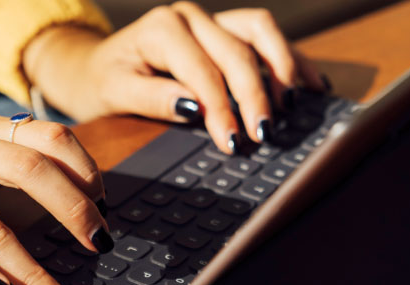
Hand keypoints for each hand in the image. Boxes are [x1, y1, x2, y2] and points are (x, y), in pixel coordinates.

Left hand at [23, 2, 323, 153]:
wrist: (98, 65)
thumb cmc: (107, 81)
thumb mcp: (116, 93)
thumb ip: (154, 99)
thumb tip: (194, 107)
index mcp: (162, 28)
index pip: (203, 72)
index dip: (222, 109)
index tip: (235, 142)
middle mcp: (191, 16)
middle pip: (237, 52)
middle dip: (255, 97)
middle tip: (265, 134)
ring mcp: (212, 19)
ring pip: (260, 31)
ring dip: (281, 68)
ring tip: (293, 106)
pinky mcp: (227, 29)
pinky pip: (265, 36)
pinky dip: (289, 59)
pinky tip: (311, 85)